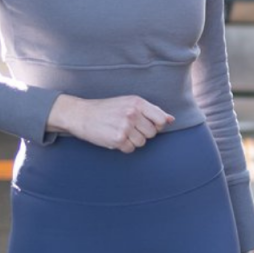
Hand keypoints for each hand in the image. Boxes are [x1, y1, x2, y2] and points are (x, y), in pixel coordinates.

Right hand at [47, 94, 173, 152]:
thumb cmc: (108, 109)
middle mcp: (132, 113)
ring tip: (120, 132)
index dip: (156, 126)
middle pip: (152, 133)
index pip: (160, 120)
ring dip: (132, 141)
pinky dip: (123, 147)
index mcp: (137, 102)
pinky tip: (114, 138)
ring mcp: (125, 126)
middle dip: (142, 134)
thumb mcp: (129, 103)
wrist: (82, 115)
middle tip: (128, 128)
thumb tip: (171, 120)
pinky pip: (130, 149)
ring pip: (142, 143)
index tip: (145, 124)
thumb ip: (151, 111)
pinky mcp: (118, 139)